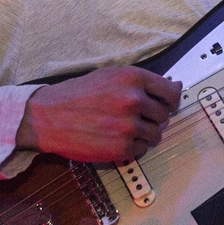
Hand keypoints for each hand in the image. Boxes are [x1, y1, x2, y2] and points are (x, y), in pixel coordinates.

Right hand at [16, 66, 181, 162]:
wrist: (49, 117)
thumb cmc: (78, 95)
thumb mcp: (110, 76)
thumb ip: (142, 82)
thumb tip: (174, 86)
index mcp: (133, 78)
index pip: (172, 92)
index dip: (170, 100)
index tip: (165, 104)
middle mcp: (134, 100)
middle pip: (165, 115)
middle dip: (154, 117)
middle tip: (135, 117)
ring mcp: (129, 126)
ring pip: (156, 134)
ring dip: (145, 133)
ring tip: (124, 128)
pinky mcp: (122, 147)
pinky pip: (142, 149)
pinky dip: (133, 146)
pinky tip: (116, 138)